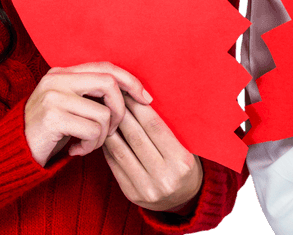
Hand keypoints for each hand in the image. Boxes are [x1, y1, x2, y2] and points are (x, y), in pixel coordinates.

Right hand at [24, 62, 151, 166]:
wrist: (11, 156)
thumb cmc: (48, 134)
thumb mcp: (70, 107)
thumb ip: (92, 95)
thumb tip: (134, 94)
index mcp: (63, 73)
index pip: (106, 67)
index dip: (130, 81)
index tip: (146, 99)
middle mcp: (57, 79)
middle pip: (109, 83)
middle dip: (121, 110)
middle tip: (112, 131)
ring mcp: (53, 96)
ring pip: (104, 112)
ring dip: (102, 136)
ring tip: (86, 144)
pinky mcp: (52, 117)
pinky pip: (92, 130)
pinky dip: (91, 145)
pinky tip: (75, 150)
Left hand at [103, 94, 204, 212]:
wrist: (185, 200)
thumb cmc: (185, 165)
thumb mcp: (187, 147)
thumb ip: (167, 130)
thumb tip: (140, 102)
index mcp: (181, 161)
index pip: (154, 126)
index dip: (138, 107)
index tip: (128, 93)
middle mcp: (164, 177)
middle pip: (135, 137)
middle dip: (122, 113)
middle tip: (112, 97)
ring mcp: (146, 188)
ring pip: (121, 150)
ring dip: (110, 128)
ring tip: (105, 113)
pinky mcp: (132, 195)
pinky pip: (115, 165)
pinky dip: (108, 147)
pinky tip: (105, 133)